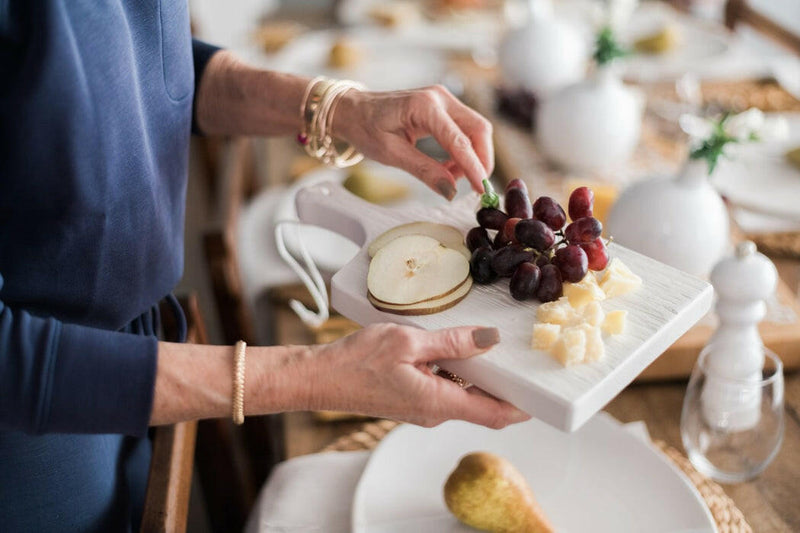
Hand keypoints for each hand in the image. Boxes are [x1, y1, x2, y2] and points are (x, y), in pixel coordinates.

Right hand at [302, 323, 529, 428]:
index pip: (494, 414)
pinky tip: (456, 348)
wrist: (320, 378)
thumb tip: (490, 338)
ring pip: (464, 395)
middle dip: (505, 386)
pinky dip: (459, 373)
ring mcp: (422, 408)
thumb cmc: (357, 361)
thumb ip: (452, 342)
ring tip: (492, 345)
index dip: (523, 406)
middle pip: (483, 405)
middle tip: (522, 358)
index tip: (543, 392)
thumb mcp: (408, 343)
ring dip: (480, 376)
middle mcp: (434, 412)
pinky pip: (446, 389)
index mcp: (438, 403)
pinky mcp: (412, 399)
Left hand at [333, 85, 493, 199]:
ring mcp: (443, 99)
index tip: (482, 189)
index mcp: (424, 107)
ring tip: (451, 177)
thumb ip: (424, 171)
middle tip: (474, 187)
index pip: (459, 140)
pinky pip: (464, 130)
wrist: (353, 111)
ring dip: (472, 157)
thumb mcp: (392, 154)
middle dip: (481, 160)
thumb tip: (451, 190)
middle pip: (478, 129)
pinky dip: (463, 151)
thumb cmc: (366, 128)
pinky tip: (447, 167)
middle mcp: (439, 98)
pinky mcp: (443, 107)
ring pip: (475, 130)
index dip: (474, 167)